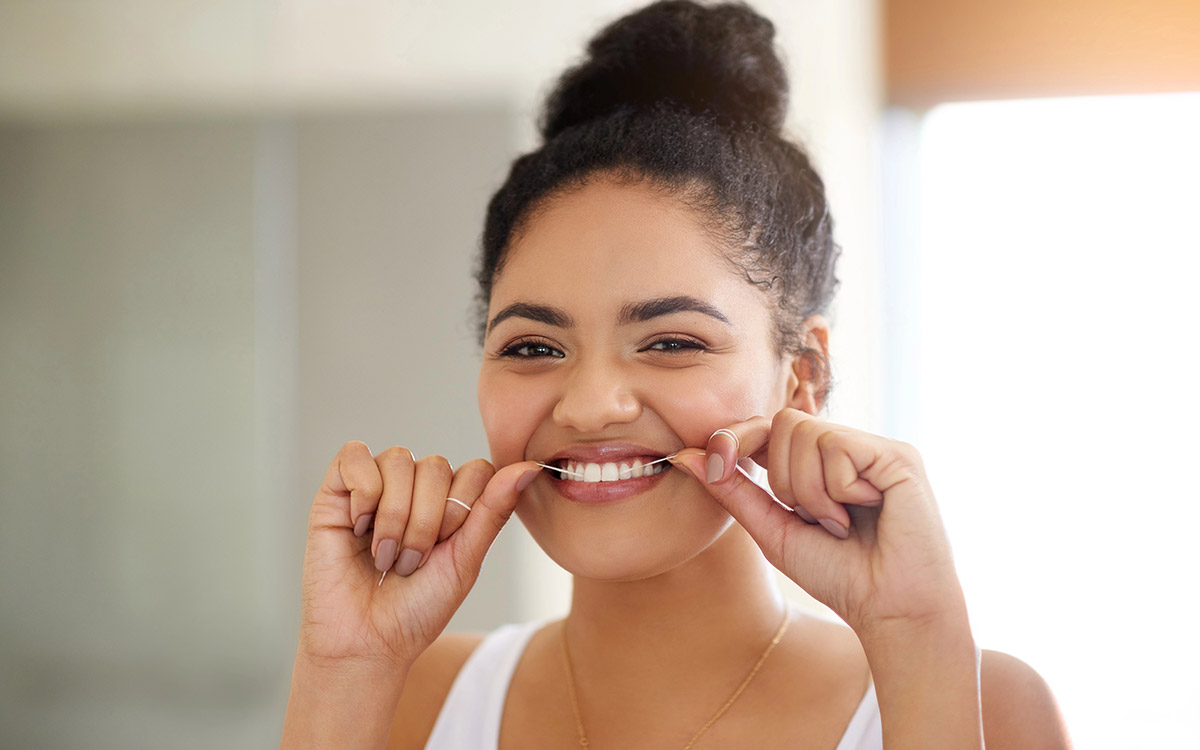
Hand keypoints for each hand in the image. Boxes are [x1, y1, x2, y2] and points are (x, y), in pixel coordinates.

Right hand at [297, 441, 538, 670]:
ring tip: (385, 556)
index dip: (463, 509)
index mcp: (450, 501)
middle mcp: (415, 487)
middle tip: (410, 564)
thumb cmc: (417, 609)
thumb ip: (493, 510)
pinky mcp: (336, 490)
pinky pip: (354, 456)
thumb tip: (530, 466)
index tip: (445, 549)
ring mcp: (376, 486)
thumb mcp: (465, 560)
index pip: (475, 469)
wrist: (367, 642)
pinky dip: (363, 493)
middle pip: (436, 465)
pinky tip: (358, 529)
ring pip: (399, 460)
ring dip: (395, 516)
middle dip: (426, 522)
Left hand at [669, 410, 966, 639]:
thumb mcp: (773, 530)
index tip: (716, 463)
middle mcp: (849, 447)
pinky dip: (837, 489)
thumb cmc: (840, 575)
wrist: (891, 609)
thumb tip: (686, 455)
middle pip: (783, 423)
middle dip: (782, 478)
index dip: (738, 438)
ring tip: (840, 522)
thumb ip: (734, 491)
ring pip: (806, 433)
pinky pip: (837, 446)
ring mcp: (874, 448)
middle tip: (814, 519)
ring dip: (810, 490)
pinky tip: (865, 512)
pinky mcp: (898, 454)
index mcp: (821, 463)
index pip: (769, 426)